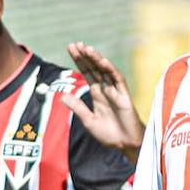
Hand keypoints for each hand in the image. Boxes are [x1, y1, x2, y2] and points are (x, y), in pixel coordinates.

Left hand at [61, 43, 143, 159]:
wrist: (126, 145)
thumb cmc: (109, 134)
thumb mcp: (89, 120)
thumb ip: (78, 107)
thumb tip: (62, 96)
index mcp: (97, 94)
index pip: (87, 73)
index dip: (79, 61)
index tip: (71, 48)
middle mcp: (106, 89)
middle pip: (94, 69)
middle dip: (85, 56)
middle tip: (75, 44)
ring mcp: (116, 91)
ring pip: (105, 71)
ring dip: (97, 59)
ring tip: (86, 48)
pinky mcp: (124, 97)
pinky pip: (118, 80)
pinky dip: (111, 70)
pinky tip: (103, 62)